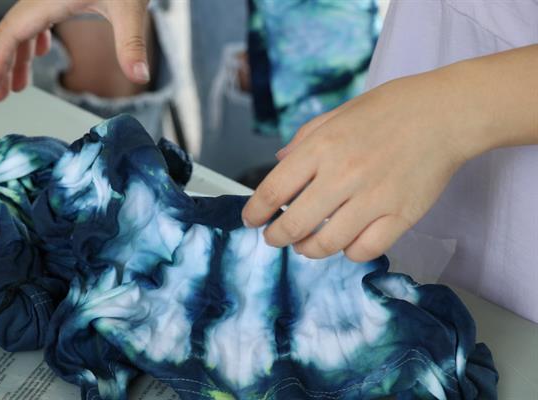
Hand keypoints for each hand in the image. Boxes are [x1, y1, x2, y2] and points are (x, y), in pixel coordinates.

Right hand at [0, 0, 149, 101]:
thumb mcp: (129, 8)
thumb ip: (131, 44)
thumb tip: (139, 75)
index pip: (11, 33)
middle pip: (11, 33)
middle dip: (2, 66)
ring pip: (24, 27)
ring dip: (18, 56)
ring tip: (18, 85)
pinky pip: (38, 18)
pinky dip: (34, 39)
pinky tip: (41, 52)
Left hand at [242, 70, 478, 261]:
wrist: (444, 113)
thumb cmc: (390, 110)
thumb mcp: (337, 114)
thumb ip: (303, 140)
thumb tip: (278, 162)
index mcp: (322, 147)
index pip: (272, 191)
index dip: (254, 212)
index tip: (250, 220)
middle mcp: (343, 175)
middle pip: (293, 225)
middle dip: (276, 238)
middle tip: (275, 238)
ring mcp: (373, 198)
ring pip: (326, 244)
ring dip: (308, 250)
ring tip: (305, 245)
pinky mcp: (400, 215)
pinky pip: (364, 250)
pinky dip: (348, 252)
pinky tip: (345, 242)